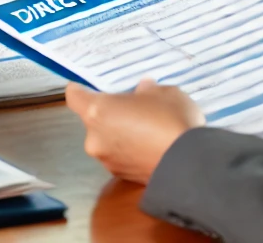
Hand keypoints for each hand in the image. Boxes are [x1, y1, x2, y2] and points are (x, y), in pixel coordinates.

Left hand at [65, 79, 204, 184]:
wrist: (188, 166)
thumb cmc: (170, 120)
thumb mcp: (163, 92)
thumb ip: (148, 90)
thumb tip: (144, 89)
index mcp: (98, 111)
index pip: (74, 96)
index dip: (81, 89)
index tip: (90, 85)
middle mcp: (94, 138)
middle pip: (92, 119)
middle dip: (110, 112)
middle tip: (132, 105)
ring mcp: (106, 160)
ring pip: (106, 139)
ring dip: (119, 132)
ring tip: (147, 127)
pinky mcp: (121, 177)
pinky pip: (119, 155)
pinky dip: (129, 150)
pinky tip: (150, 144)